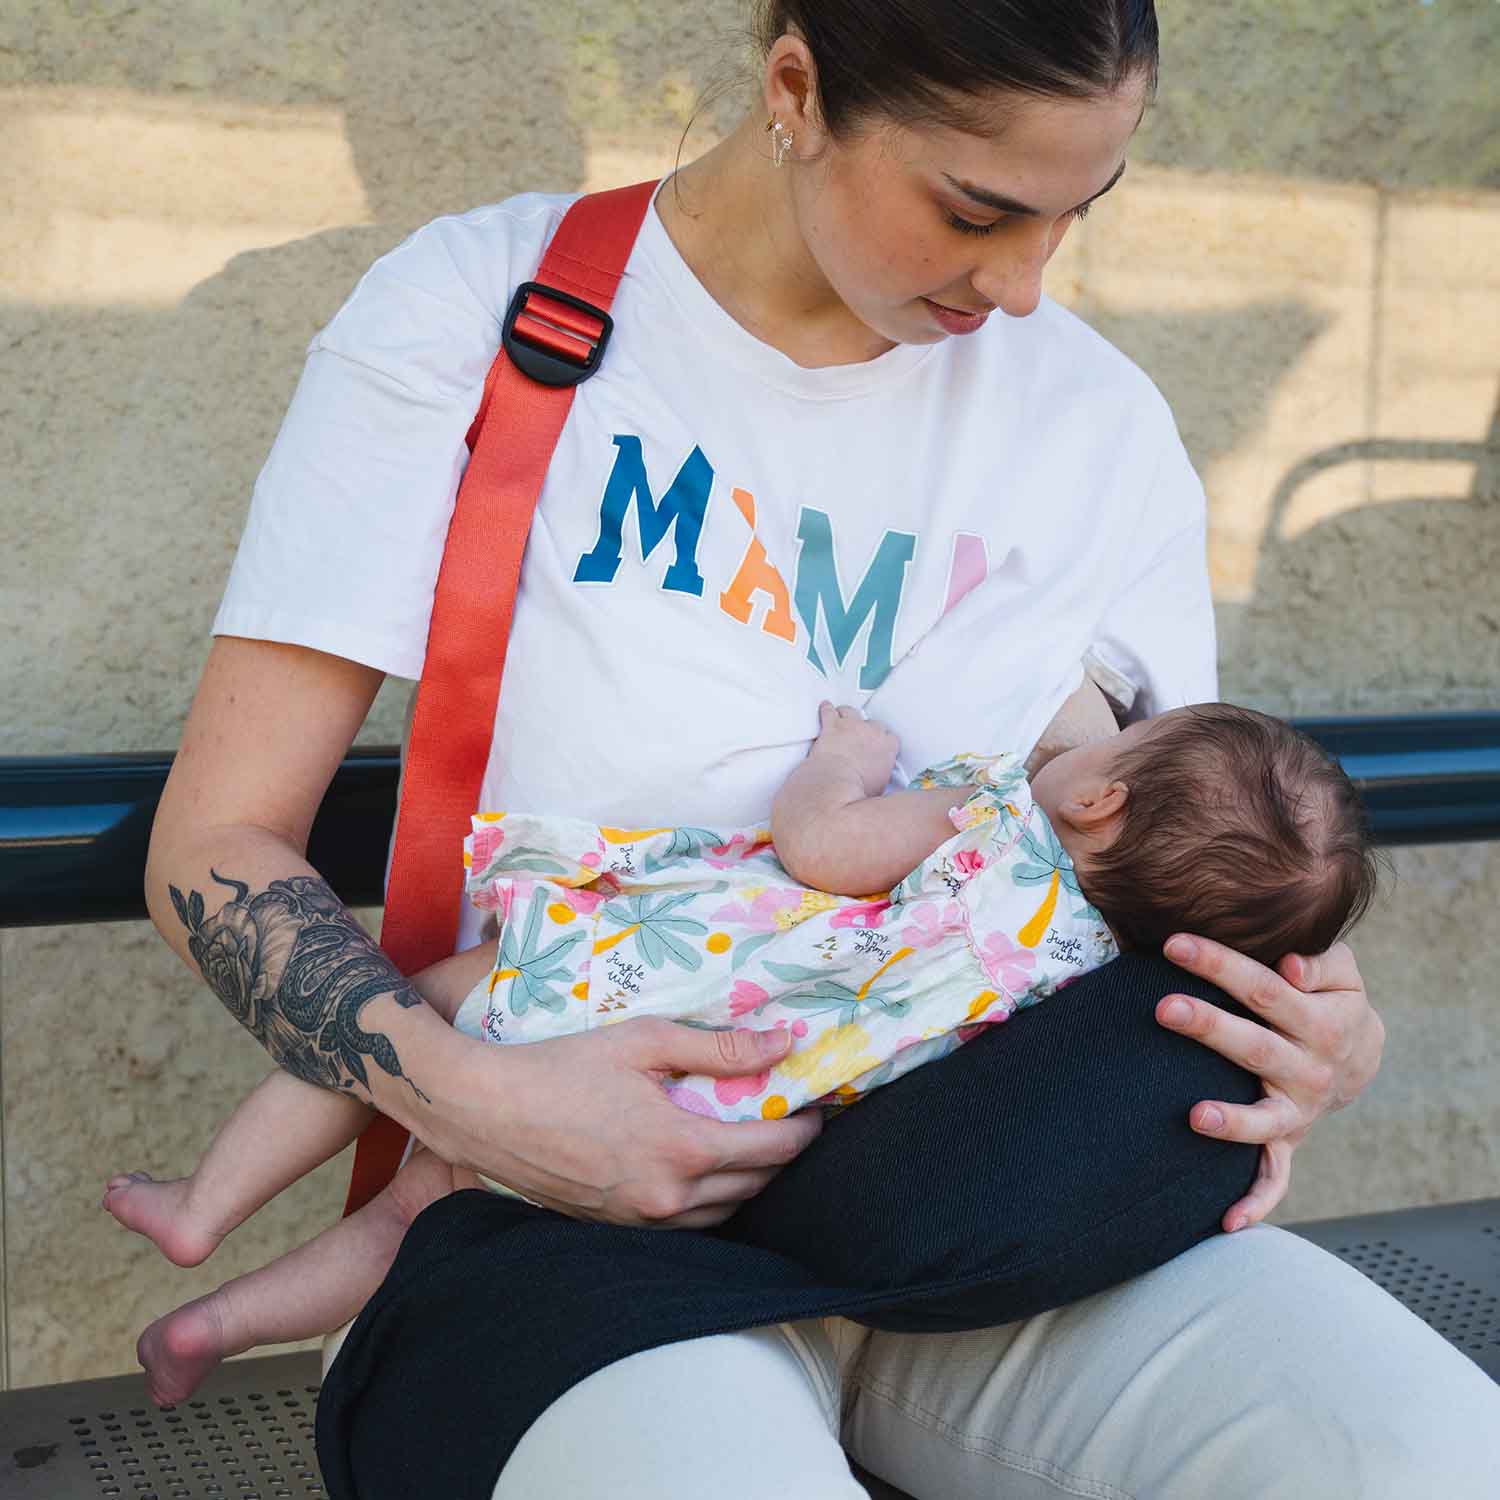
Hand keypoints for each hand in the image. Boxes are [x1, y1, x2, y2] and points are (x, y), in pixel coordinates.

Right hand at [419, 1019, 821, 1228]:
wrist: (485, 1111)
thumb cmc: (562, 1065)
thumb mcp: (643, 1041)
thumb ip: (718, 1047)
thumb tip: (783, 1044)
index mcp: (682, 1149)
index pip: (773, 1150)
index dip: (804, 1129)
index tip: (816, 1107)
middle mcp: (668, 1196)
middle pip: (754, 1184)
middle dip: (780, 1154)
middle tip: (787, 1118)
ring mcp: (640, 1220)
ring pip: (723, 1211)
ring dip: (746, 1180)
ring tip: (749, 1140)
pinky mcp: (616, 1228)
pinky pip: (684, 1222)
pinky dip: (706, 1198)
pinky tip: (700, 1167)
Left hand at [810, 701, 899, 796]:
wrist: (836, 785)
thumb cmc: (856, 789)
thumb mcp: (880, 789)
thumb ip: (882, 778)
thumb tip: (878, 784)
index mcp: (887, 746)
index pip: (891, 738)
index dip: (882, 743)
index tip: (877, 748)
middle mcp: (871, 731)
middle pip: (873, 723)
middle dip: (867, 730)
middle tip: (860, 739)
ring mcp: (851, 726)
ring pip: (851, 712)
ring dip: (847, 716)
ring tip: (843, 720)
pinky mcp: (831, 726)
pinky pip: (828, 710)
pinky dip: (826, 710)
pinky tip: (825, 709)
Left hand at [1156, 936, 1382, 1232]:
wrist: (1358, 1053)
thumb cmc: (1330, 998)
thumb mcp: (1340, 973)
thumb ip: (1319, 963)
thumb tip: (1291, 967)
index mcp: (1320, 1022)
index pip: (1264, 989)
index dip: (1219, 964)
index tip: (1174, 945)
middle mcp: (1310, 1070)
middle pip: (1255, 1048)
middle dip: (1209, 1027)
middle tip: (1165, 1008)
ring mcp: (1298, 1111)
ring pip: (1264, 1120)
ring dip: (1231, 1121)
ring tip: (1194, 1116)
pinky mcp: (1288, 1140)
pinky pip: (1275, 1178)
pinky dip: (1255, 1202)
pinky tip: (1226, 1222)